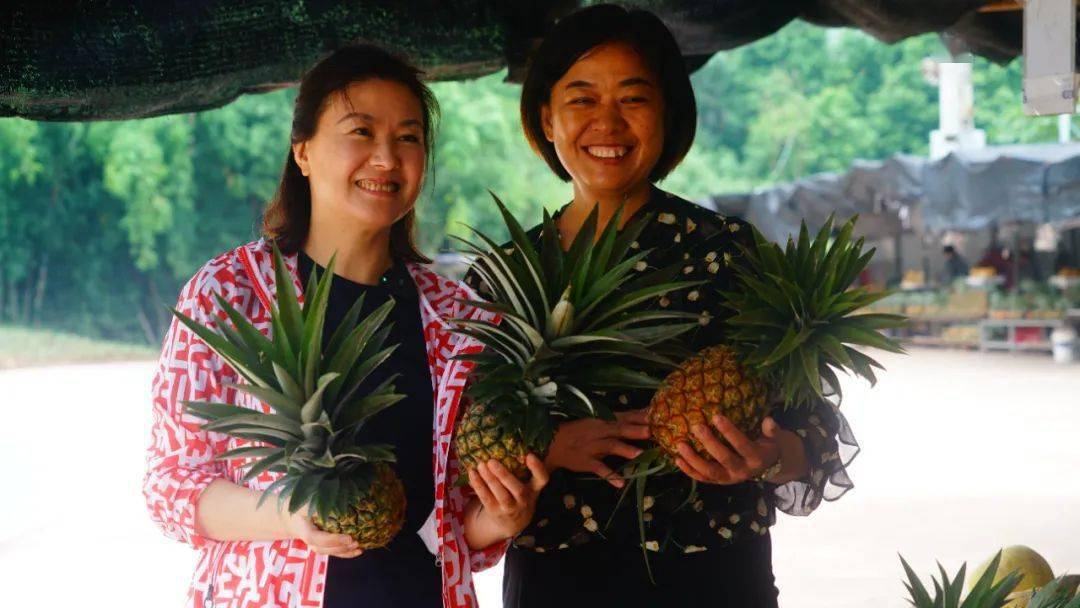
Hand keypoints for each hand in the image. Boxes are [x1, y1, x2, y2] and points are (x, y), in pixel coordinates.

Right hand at [281, 506, 362, 557]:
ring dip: (345, 551)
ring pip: (329, 552)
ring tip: (359, 547)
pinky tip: (358, 551)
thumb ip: (317, 504)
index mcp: (304, 530)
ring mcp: (316, 545)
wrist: (291, 517)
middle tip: (355, 541)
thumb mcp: (305, 504)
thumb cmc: (301, 508)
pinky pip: (333, 552)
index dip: (332, 540)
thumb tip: (336, 500)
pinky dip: (346, 553)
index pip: (317, 538)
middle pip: (324, 548)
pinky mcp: (323, 546)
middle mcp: (310, 540)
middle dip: (340, 547)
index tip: (348, 537)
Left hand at [467, 455, 549, 539]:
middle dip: (504, 475)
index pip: (542, 479)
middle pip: (518, 489)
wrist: (512, 524)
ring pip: (501, 495)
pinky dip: (478, 486)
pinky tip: (472, 473)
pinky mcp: (495, 512)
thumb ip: (522, 470)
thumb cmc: (518, 496)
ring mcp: (510, 508)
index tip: (529, 455)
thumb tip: (505, 442)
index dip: (537, 468)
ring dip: (490, 480)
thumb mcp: (527, 486)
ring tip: (480, 465)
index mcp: (534, 489)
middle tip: (491, 461)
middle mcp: (525, 500)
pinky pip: (486, 499)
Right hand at [544, 409, 650, 487]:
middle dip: (635, 430)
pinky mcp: (587, 462)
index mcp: (602, 420)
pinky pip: (599, 469)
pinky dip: (610, 475)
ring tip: (640, 455)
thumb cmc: (578, 431)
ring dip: (625, 450)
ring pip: (611, 447)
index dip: (639, 417)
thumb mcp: (595, 422)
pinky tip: (621, 482)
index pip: (623, 417)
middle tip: (652, 432)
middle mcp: (599, 432)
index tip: (656, 416)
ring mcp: (593, 447)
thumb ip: (616, 421)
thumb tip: (640, 415)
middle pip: (620, 430)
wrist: (553, 445)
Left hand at [674, 415, 790, 484]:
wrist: (767, 467)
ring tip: (680, 444)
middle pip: (724, 458)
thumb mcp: (775, 438)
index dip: (729, 432)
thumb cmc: (767, 446)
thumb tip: (769, 420)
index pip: (742, 445)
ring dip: (693, 459)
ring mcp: (729, 479)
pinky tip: (677, 459)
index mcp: (756, 458)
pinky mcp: (719, 482)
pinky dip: (689, 470)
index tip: (716, 416)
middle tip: (696, 426)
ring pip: (709, 472)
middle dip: (709, 443)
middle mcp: (742, 471)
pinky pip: (702, 478)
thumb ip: (772, 430)